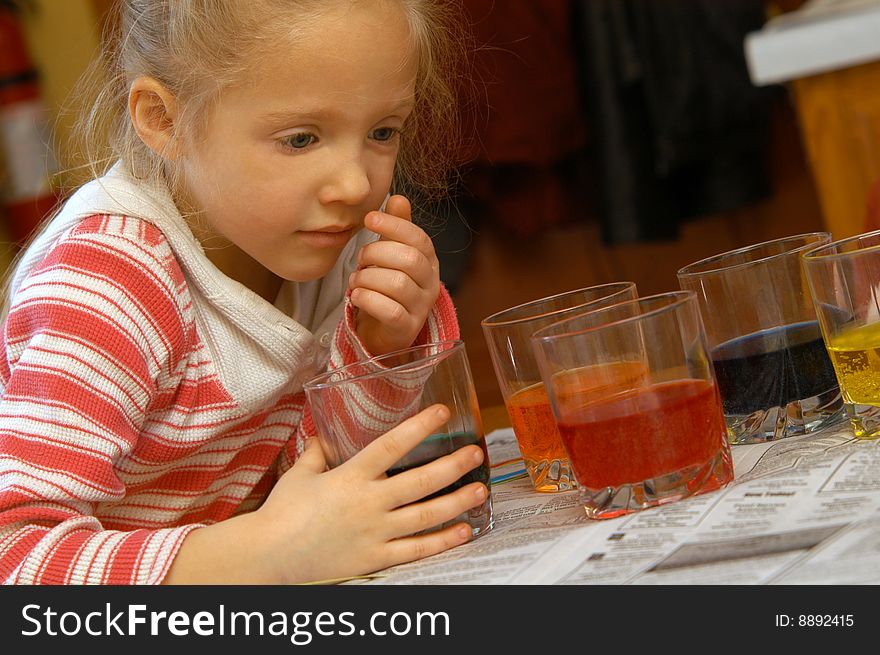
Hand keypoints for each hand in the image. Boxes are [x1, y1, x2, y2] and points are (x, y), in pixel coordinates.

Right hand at [251, 405, 486, 583]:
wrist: (268, 555)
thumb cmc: (282, 512)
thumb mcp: (301, 474)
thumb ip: (319, 451)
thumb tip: (325, 430)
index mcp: (351, 477)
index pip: (392, 445)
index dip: (419, 427)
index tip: (443, 411)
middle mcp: (368, 503)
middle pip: (421, 481)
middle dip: (453, 466)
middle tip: (476, 454)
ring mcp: (374, 532)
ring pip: (426, 515)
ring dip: (458, 501)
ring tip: (481, 489)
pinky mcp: (375, 558)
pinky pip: (416, 549)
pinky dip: (443, 540)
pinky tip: (465, 530)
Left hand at [350, 195, 440, 354]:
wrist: (380, 330)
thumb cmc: (385, 289)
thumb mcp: (390, 254)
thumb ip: (396, 229)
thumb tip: (398, 198)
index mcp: (429, 262)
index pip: (419, 238)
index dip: (394, 225)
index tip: (369, 219)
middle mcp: (430, 284)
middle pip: (410, 259)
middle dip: (377, 253)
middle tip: (360, 259)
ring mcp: (420, 309)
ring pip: (398, 284)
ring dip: (368, 278)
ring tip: (355, 281)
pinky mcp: (406, 329)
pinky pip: (391, 311)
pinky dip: (369, 300)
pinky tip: (357, 296)